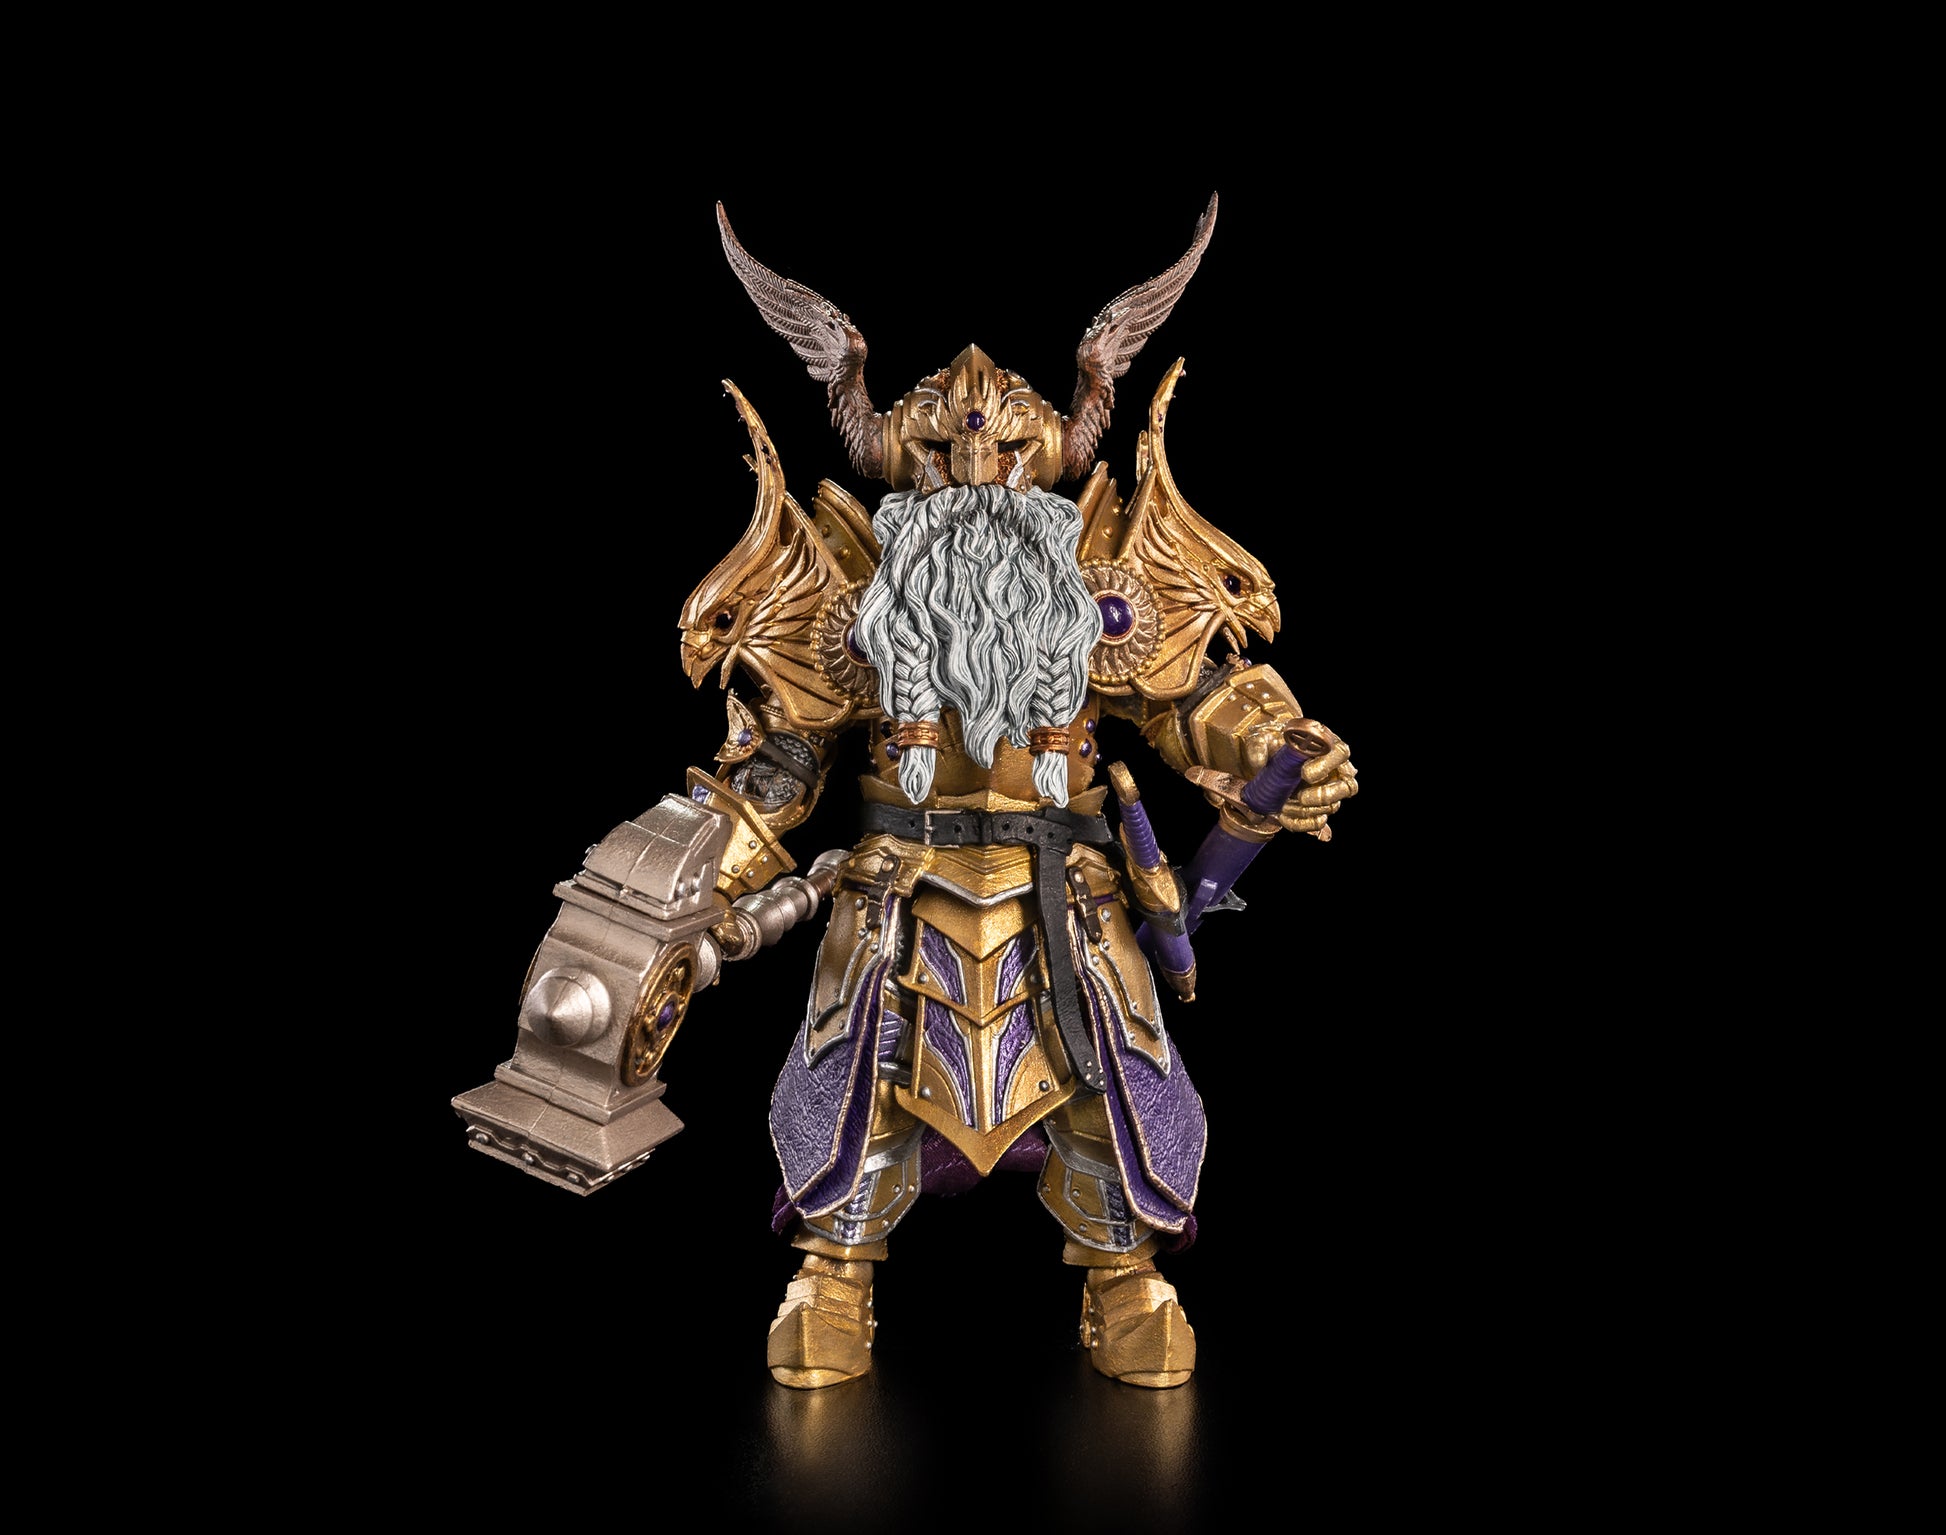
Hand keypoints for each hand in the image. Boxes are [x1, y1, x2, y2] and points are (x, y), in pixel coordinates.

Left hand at [1241, 720, 1358, 839]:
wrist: (1268, 766)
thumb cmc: (1274, 747)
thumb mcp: (1263, 740)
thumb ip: (1258, 746)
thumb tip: (1258, 762)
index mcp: (1328, 747)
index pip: (1340, 753)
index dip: (1326, 765)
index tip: (1305, 773)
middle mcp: (1336, 770)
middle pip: (1347, 786)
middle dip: (1324, 795)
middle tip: (1302, 797)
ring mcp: (1331, 791)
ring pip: (1331, 807)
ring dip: (1306, 810)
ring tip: (1284, 805)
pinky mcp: (1320, 809)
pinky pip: (1318, 822)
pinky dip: (1300, 822)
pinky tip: (1283, 817)